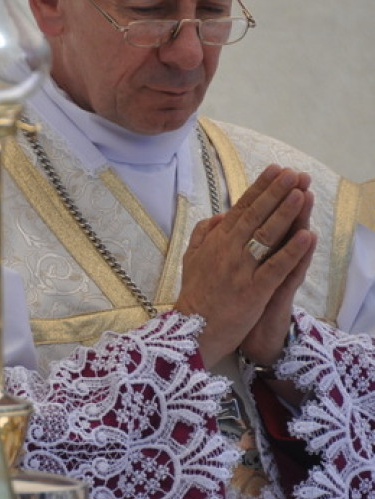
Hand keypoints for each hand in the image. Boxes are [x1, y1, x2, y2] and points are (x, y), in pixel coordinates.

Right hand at [174, 165, 315, 366]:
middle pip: (256, 216)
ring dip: (286, 214)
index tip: (276, 170)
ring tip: (302, 194)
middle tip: (294, 174)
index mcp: (215, 241)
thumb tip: (222, 214)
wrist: (192, 328)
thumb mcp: (191, 258)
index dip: (260, 188)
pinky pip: (275, 267)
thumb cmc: (195, 294)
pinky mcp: (253, 290)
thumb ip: (204, 233)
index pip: (242, 208)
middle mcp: (228, 250)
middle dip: (276, 193)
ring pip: (266, 236)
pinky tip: (307, 236)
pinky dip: (292, 251)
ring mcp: (240, 270)